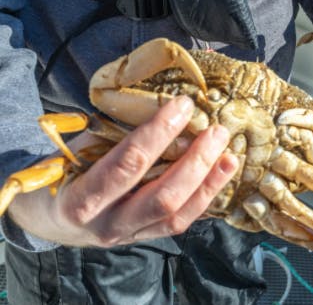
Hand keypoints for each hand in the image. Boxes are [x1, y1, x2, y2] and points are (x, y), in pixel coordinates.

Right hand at [7, 96, 237, 246]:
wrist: (51, 219)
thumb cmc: (65, 173)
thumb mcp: (80, 149)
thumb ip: (116, 136)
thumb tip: (165, 106)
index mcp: (82, 200)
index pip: (128, 165)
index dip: (159, 133)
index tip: (183, 105)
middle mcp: (108, 224)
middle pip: (162, 197)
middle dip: (195, 162)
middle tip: (217, 132)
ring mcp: (129, 236)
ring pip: (176, 216)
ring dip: (208, 184)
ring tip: (230, 157)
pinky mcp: (146, 239)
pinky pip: (181, 223)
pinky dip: (204, 199)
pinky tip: (221, 177)